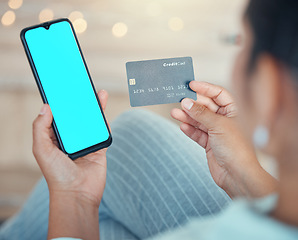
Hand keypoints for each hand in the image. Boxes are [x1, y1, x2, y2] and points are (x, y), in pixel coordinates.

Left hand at [32, 90, 108, 206]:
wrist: (78, 193)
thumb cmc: (57, 175)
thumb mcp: (42, 149)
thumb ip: (40, 128)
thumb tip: (46, 107)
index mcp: (55, 138)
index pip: (58, 116)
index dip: (61, 103)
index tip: (64, 89)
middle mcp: (71, 139)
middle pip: (77, 116)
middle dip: (80, 102)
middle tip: (83, 87)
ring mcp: (86, 143)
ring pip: (91, 121)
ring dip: (95, 108)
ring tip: (97, 94)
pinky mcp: (99, 148)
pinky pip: (102, 131)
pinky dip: (104, 121)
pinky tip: (103, 109)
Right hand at [171, 81, 276, 197]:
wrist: (237, 175)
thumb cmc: (236, 148)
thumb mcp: (217, 125)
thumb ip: (200, 113)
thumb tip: (186, 102)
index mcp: (234, 111)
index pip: (218, 94)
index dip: (205, 88)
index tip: (191, 84)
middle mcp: (225, 120)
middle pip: (206, 107)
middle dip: (193, 104)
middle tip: (180, 100)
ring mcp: (216, 132)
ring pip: (199, 121)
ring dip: (187, 117)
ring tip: (174, 113)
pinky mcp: (209, 144)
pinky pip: (197, 133)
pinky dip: (189, 130)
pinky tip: (182, 126)